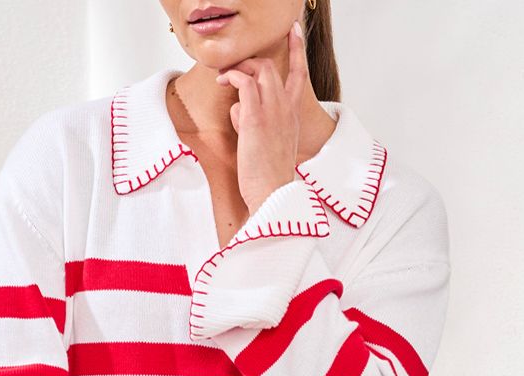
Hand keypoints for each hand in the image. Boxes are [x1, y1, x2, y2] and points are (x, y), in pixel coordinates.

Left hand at [217, 22, 310, 214]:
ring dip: (238, 68)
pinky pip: (244, 83)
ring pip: (259, 69)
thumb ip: (259, 124)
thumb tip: (241, 113)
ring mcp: (273, 111)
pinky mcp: (256, 117)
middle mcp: (286, 108)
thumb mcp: (270, 146)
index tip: (294, 32)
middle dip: (250, 61)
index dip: (297, 50)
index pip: (299, 75)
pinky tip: (225, 85)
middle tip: (233, 70)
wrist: (273, 195)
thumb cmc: (268, 178)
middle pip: (271, 66)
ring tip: (224, 78)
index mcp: (293, 116)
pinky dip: (233, 79)